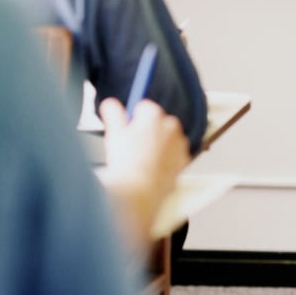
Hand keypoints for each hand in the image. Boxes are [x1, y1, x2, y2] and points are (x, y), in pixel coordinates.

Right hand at [96, 98, 189, 243]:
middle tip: (134, 146)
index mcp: (153, 115)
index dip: (134, 119)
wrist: (140, 192)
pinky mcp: (184, 160)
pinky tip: (153, 167)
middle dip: (148, 130)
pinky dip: (167, 158)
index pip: (144, 107)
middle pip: (158, 121)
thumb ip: (113, 113)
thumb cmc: (127, 164)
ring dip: (159, 143)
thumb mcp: (113, 134)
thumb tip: (111, 104)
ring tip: (143, 159)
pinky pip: (174, 153)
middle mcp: (170, 126)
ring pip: (168, 137)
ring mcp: (179, 143)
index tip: (128, 129)